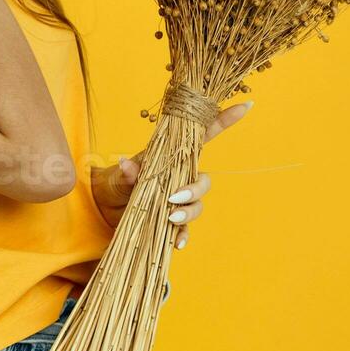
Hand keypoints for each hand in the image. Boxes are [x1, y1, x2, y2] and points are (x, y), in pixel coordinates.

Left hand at [90, 99, 253, 239]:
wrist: (103, 208)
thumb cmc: (114, 182)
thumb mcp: (117, 175)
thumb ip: (127, 172)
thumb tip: (127, 165)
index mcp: (170, 156)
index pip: (202, 136)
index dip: (224, 121)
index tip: (246, 106)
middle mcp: (178, 177)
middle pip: (203, 180)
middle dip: (196, 189)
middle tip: (175, 197)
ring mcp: (177, 200)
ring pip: (198, 205)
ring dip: (189, 213)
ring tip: (170, 219)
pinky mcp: (171, 221)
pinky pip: (185, 230)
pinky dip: (183, 237)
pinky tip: (177, 244)